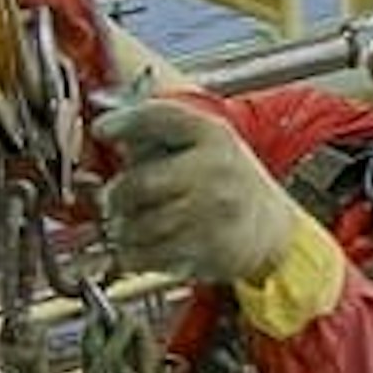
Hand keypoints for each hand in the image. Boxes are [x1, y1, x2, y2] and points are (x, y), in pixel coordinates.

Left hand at [99, 99, 300, 286]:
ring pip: (138, 226)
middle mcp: (216, 169)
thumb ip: (154, 133)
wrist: (271, 226)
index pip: (157, 117)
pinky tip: (143, 247)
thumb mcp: (202, 142)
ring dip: (123, 229)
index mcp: (212, 134)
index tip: (102, 131)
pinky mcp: (211, 248)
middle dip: (115, 197)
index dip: (122, 123)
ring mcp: (216, 211)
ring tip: (130, 226)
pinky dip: (134, 255)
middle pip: (138, 183)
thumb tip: (103, 130)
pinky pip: (149, 256)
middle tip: (114, 202)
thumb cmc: (224, 182)